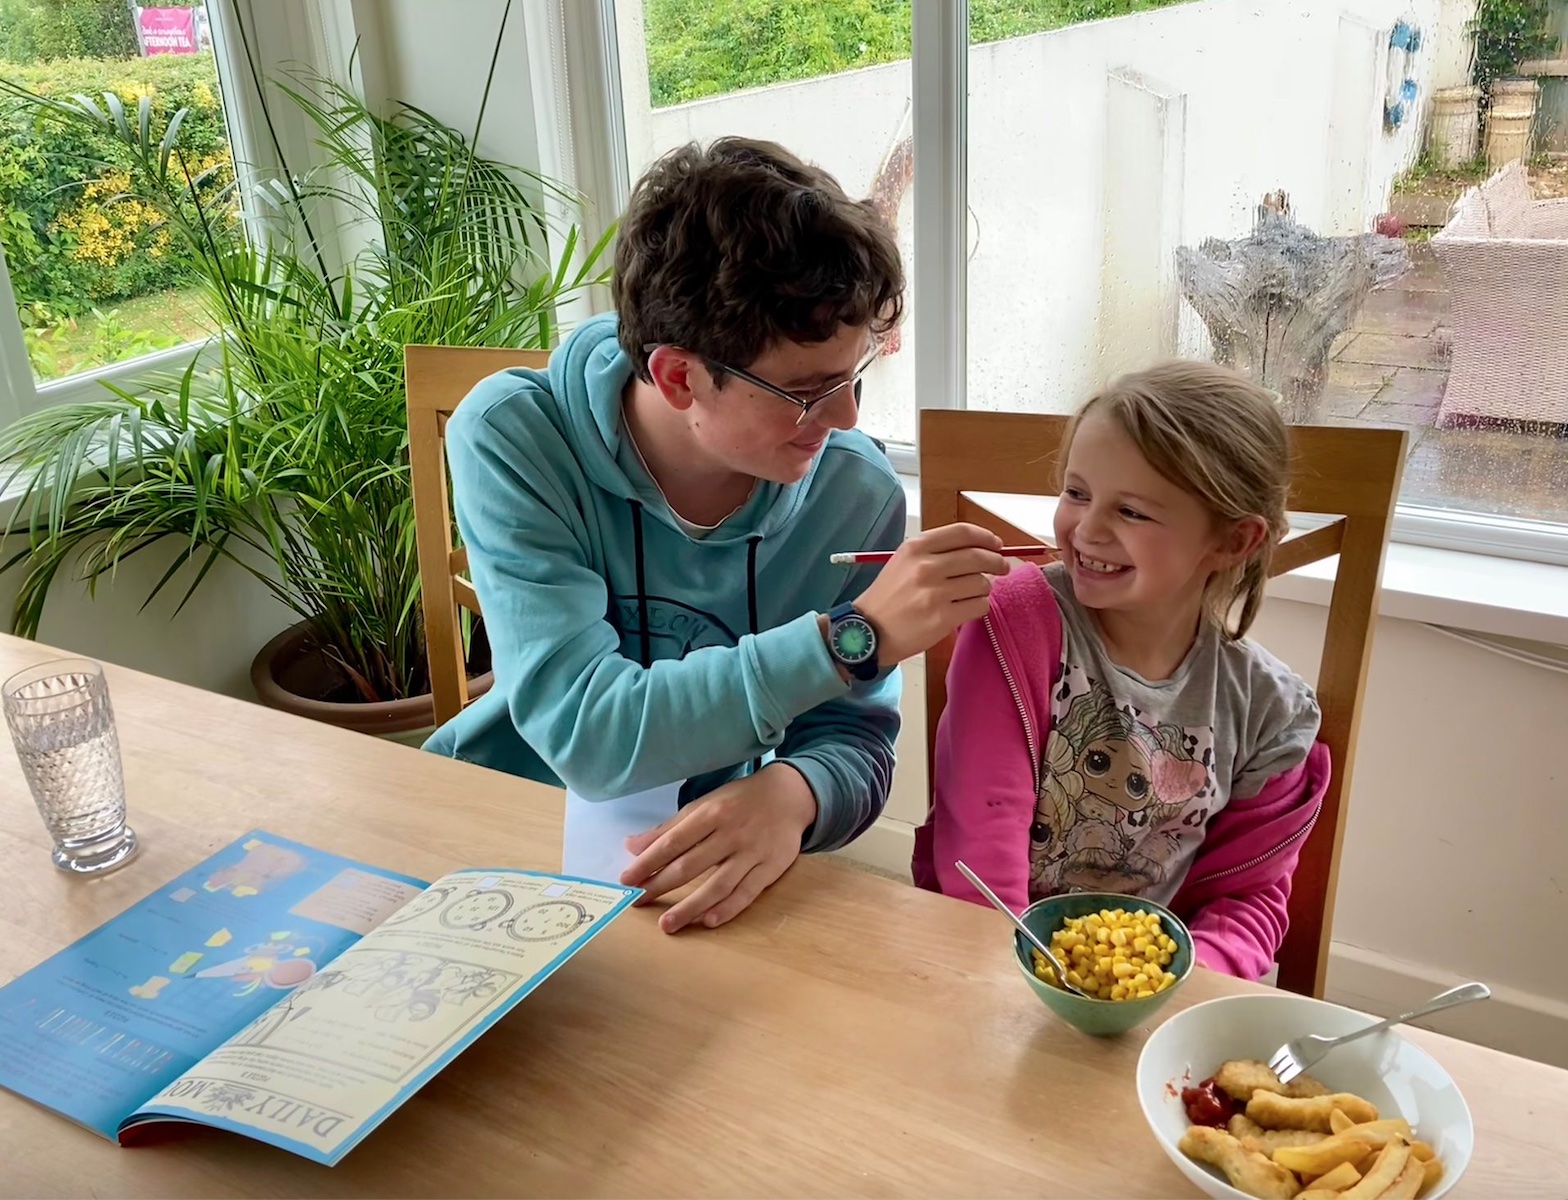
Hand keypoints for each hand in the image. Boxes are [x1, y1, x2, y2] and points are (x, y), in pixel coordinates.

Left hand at [619, 764, 816, 932]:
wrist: (789, 796)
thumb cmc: (739, 802)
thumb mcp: (704, 805)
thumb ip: (669, 828)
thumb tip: (632, 846)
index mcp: (711, 813)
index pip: (673, 841)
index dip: (648, 862)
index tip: (628, 880)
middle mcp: (731, 833)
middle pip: (691, 865)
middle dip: (661, 885)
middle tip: (638, 903)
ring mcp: (752, 852)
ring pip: (718, 884)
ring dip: (691, 906)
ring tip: (668, 924)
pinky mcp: (770, 868)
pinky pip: (747, 892)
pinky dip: (728, 908)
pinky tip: (708, 921)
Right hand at [852, 523, 1008, 665]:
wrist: (869, 631)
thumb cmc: (889, 596)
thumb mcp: (904, 561)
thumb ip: (937, 551)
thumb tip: (981, 549)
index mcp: (916, 547)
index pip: (962, 533)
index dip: (986, 537)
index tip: (996, 544)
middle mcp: (926, 566)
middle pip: (978, 557)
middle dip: (996, 562)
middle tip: (1002, 567)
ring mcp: (935, 593)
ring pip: (981, 584)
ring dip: (983, 589)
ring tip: (971, 594)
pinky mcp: (942, 617)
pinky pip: (979, 606)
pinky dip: (978, 607)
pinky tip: (966, 609)